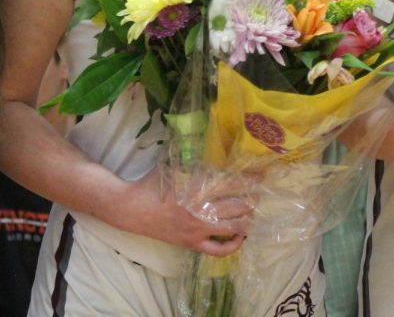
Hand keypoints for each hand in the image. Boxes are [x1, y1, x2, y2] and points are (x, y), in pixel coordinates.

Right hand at [117, 167, 253, 256]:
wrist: (132, 209)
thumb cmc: (153, 184)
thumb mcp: (174, 165)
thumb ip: (193, 157)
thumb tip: (211, 143)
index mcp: (196, 188)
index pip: (231, 183)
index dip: (249, 180)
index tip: (261, 176)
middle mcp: (200, 210)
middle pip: (237, 206)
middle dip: (251, 200)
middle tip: (258, 196)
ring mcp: (197, 229)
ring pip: (232, 228)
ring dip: (246, 220)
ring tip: (252, 213)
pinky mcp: (192, 243)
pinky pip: (218, 250)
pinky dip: (233, 246)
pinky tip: (240, 236)